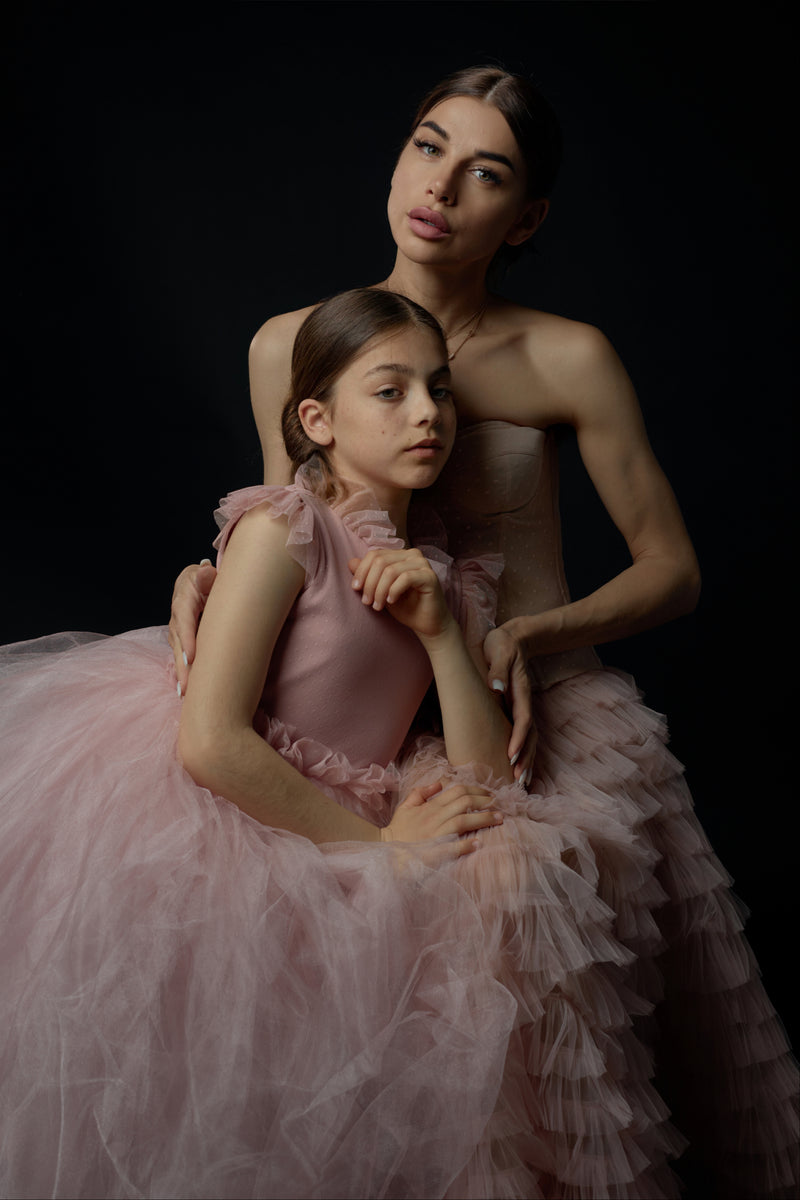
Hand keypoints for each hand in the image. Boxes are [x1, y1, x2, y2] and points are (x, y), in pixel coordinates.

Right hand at [168, 560, 217, 694]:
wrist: (198, 579)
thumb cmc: (208, 578)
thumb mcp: (208, 573)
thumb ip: (208, 576)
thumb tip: (206, 572)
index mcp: (184, 600)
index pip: (185, 620)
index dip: (187, 639)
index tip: (192, 657)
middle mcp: (177, 617)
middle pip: (179, 643)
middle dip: (183, 666)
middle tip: (188, 687)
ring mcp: (177, 629)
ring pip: (178, 652)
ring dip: (182, 673)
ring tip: (187, 694)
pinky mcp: (180, 638)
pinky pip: (180, 655)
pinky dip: (182, 671)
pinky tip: (186, 690)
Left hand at [348, 549, 452, 641]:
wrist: (426, 624)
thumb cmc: (405, 607)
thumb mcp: (380, 591)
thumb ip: (368, 576)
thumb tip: (351, 562)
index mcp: (400, 555)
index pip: (375, 554)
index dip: (362, 571)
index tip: (355, 589)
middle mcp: (412, 555)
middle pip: (380, 561)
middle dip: (369, 583)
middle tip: (367, 602)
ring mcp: (422, 564)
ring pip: (391, 570)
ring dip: (380, 590)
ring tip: (378, 605)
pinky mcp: (429, 576)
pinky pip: (405, 578)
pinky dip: (394, 591)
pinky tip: (391, 601)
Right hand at [381, 780, 502, 853]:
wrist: (386, 852)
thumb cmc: (398, 831)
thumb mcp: (405, 807)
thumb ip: (421, 793)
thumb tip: (438, 783)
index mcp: (430, 806)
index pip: (457, 791)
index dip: (477, 790)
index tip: (490, 794)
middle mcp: (434, 817)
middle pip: (465, 803)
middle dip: (485, 802)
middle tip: (499, 804)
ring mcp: (435, 834)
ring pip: (463, 821)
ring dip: (483, 819)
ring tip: (499, 819)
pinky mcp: (434, 852)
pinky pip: (452, 847)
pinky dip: (466, 845)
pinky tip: (479, 844)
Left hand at [483, 624, 536, 785]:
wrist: (514, 638)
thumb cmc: (502, 644)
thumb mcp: (499, 651)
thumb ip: (498, 669)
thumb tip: (496, 686)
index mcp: (520, 692)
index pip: (523, 720)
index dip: (519, 739)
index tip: (512, 755)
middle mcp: (524, 703)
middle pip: (531, 735)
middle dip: (526, 758)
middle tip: (519, 780)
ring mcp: (522, 707)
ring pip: (530, 739)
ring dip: (527, 760)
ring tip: (522, 782)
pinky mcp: (516, 710)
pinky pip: (523, 735)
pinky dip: (524, 752)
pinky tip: (518, 767)